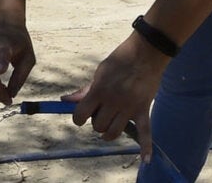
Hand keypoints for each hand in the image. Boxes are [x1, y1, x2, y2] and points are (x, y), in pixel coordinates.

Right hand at [0, 19, 35, 104]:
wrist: (2, 21)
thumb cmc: (18, 41)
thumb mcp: (28, 57)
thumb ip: (21, 77)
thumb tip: (11, 96)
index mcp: (5, 45)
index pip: (2, 53)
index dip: (1, 62)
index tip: (1, 70)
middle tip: (8, 99)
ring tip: (4, 90)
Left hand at [64, 33, 170, 157]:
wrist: (146, 53)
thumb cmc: (120, 60)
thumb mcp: (99, 72)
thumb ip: (85, 90)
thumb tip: (65, 100)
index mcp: (99, 91)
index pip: (81, 115)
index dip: (79, 118)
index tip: (82, 116)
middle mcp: (113, 101)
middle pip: (98, 126)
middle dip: (96, 122)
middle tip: (101, 112)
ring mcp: (129, 107)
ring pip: (114, 132)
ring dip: (109, 132)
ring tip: (110, 125)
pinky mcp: (143, 110)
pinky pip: (145, 131)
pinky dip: (146, 146)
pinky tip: (146, 159)